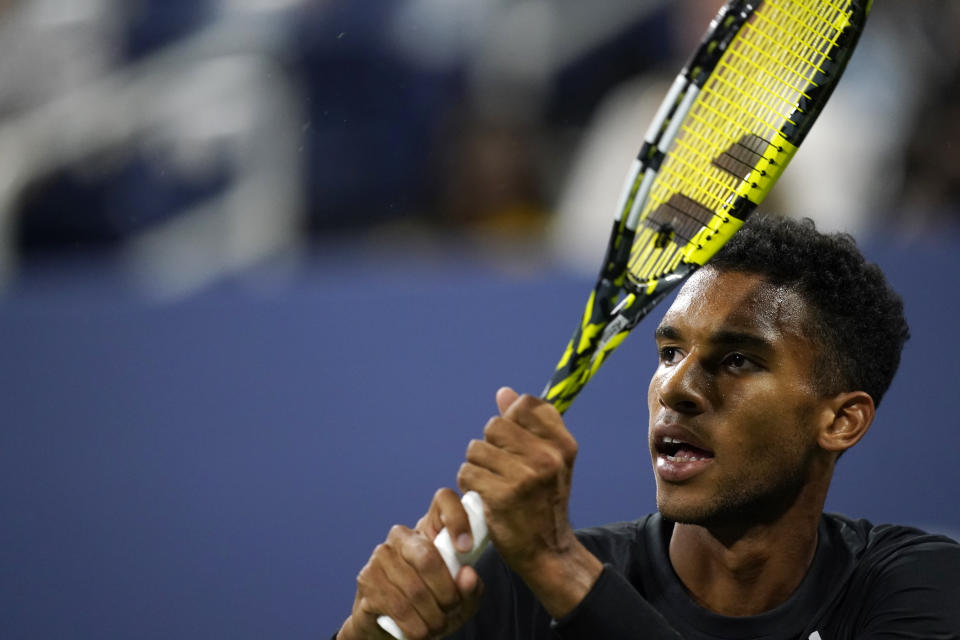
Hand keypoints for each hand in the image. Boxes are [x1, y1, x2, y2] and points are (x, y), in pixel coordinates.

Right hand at [337, 489, 484, 639]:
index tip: (466, 547)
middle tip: (452, 608)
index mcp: (428, 529)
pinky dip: (415, 626)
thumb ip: (470, 588)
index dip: (457, 518)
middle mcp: (401, 536)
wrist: (389, 628)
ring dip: (432, 616)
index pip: (444, 500)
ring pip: (415, 589)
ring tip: (437, 626)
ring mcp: (380, 556)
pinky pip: (398, 606)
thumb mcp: (460, 600)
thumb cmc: (430, 605)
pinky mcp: (366, 580)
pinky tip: (420, 631)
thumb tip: (468, 576)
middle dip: (447, 592)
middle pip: (427, 555)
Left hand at [457, 388, 601, 616]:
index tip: (513, 442)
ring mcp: (525, 476)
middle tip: (500, 467)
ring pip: (477, 449)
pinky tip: (483, 495)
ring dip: (477, 466)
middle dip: (490, 445)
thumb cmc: (544, 501)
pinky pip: (468, 472)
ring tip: (492, 482)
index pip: (525, 405)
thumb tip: (504, 392)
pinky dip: (469, 484)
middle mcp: (547, 457)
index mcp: (562, 444)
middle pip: (495, 425)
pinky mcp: (503, 495)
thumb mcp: (549, 460)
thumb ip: (527, 424)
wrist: (548, 550)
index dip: (511, 419)